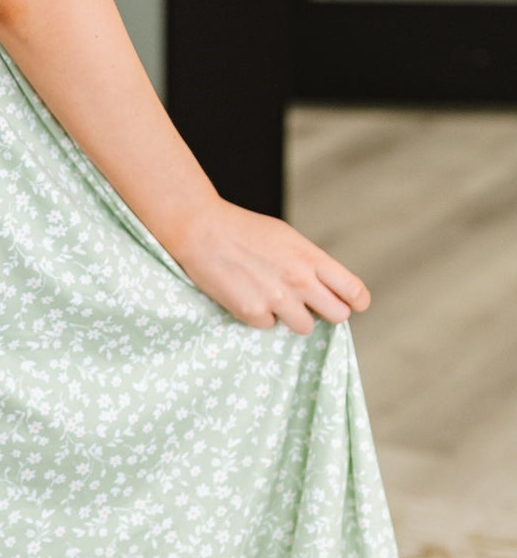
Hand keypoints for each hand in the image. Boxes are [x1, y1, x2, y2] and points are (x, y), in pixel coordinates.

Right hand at [167, 198, 369, 334]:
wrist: (201, 229)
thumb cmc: (244, 230)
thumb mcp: (287, 238)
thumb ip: (310, 263)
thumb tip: (326, 290)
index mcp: (310, 257)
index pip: (354, 291)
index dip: (356, 301)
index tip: (350, 303)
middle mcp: (299, 280)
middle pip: (338, 315)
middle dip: (326, 311)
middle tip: (309, 303)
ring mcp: (276, 299)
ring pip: (305, 327)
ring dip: (293, 317)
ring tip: (273, 298)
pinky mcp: (252, 313)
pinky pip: (270, 327)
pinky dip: (261, 315)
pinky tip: (247, 295)